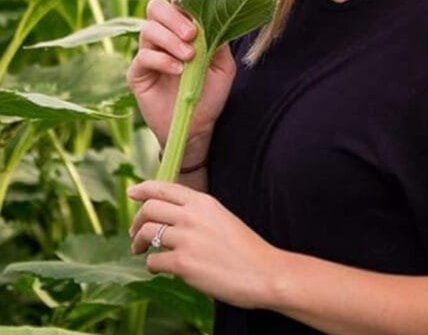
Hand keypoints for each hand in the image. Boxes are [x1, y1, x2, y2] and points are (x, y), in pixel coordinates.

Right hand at [127, 0, 237, 148]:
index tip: (197, 10)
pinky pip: (143, 56)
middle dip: (174, 16)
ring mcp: (148, 52)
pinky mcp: (137, 72)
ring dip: (170, 40)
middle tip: (191, 34)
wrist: (197, 126)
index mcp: (184, 27)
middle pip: (156, 6)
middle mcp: (164, 35)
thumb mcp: (224, 66)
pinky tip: (178, 70)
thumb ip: (219, 41)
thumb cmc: (210, 93)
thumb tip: (217, 18)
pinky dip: (162, 60)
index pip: (178, 0)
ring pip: (148, 29)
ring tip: (189, 57)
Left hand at [128, 181, 280, 308]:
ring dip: (139, 243)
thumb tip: (171, 216)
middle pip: (149, 208)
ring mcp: (186, 239)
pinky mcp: (183, 263)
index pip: (164, 188)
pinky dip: (152, 266)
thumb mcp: (221, 218)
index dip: (143, 189)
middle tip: (136, 234)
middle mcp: (192, 216)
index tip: (132, 192)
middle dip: (137, 221)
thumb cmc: (244, 249)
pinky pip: (153, 261)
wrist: (262, 272)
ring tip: (141, 252)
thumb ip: (197, 213)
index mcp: (203, 202)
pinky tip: (160, 269)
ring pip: (146, 232)